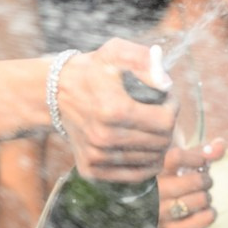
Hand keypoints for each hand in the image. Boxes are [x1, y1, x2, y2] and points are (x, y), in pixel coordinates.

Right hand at [54, 39, 179, 180]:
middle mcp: (104, 138)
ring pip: (151, 160)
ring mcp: (97, 157)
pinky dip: (145, 163)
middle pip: (161, 142)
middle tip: (159, 112)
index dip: (173, 107)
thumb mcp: (116, 51)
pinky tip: (143, 146)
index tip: (166, 98)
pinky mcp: (91, 170)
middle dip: (167, 126)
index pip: (165, 121)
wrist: (54, 93)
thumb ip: (145, 60)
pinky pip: (135, 175)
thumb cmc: (91, 70)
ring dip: (158, 144)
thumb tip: (166, 84)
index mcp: (113, 110)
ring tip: (148, 126)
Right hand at [150, 139, 225, 227]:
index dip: (196, 158)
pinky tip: (203, 214)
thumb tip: (220, 144)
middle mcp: (155, 192)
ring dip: (206, 199)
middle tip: (202, 185)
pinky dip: (210, 214)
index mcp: (154, 173)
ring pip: (202, 199)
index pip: (176, 156)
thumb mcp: (180, 168)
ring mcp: (162, 213)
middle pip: (196, 180)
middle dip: (206, 181)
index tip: (200, 163)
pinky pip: (204, 218)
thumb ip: (201, 153)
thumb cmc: (171, 192)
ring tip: (199, 200)